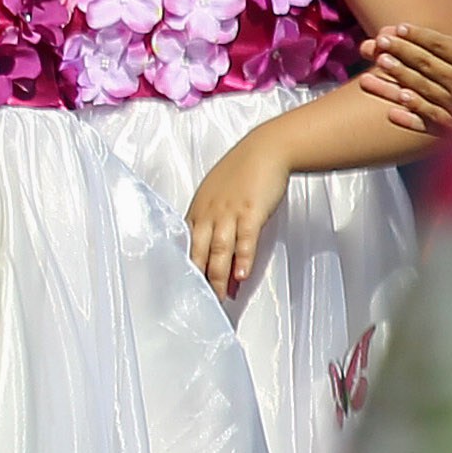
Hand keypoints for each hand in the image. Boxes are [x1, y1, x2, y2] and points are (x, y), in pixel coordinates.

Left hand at [186, 131, 294, 301]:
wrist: (265, 150)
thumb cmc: (243, 173)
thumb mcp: (219, 195)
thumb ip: (216, 222)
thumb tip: (222, 251)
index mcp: (198, 210)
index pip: (187, 245)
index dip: (187, 268)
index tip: (186, 288)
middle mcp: (209, 213)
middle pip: (199, 252)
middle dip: (199, 280)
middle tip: (201, 302)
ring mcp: (229, 213)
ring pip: (219, 250)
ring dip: (219, 277)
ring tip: (220, 298)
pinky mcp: (250, 211)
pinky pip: (245, 240)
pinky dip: (243, 259)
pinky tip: (242, 277)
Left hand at [359, 19, 451, 139]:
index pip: (441, 46)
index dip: (418, 36)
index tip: (398, 28)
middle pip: (426, 64)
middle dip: (400, 52)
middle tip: (378, 41)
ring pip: (422, 91)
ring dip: (397, 80)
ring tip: (375, 69)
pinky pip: (432, 122)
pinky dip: (412, 117)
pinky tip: (392, 112)